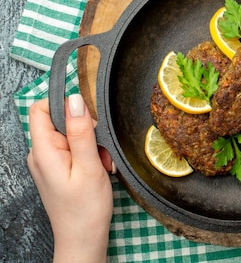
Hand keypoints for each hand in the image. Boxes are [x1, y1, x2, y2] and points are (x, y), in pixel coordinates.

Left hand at [27, 94, 113, 262]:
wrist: (83, 239)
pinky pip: (72, 149)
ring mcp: (48, 162)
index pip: (40, 108)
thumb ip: (81, 132)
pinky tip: (97, 169)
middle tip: (100, 150)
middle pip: (59, 120)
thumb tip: (75, 100)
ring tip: (100, 164)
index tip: (86, 116)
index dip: (63, 104)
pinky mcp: (57, 168)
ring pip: (69, 135)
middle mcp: (40, 154)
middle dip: (85, 129)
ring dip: (90, 144)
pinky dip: (88, 154)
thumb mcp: (89, 165)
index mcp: (43, 151)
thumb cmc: (85, 209)